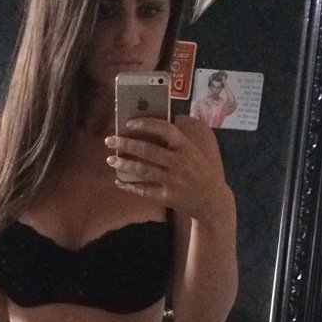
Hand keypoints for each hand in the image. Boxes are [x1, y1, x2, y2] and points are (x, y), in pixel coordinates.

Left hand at [105, 117, 233, 225]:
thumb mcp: (195, 151)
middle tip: (109, 140)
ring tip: (110, 160)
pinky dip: (130, 186)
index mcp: (186, 147)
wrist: (212, 201)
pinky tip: (119, 182)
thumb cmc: (202, 172)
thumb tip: (164, 120)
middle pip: (147, 150)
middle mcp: (178, 162)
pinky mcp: (167, 196)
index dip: (146, 124)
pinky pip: (144, 190)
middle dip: (126, 144)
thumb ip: (179, 139)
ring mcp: (172, 180)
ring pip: (142, 170)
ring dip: (124, 164)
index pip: (165, 129)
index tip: (129, 123)